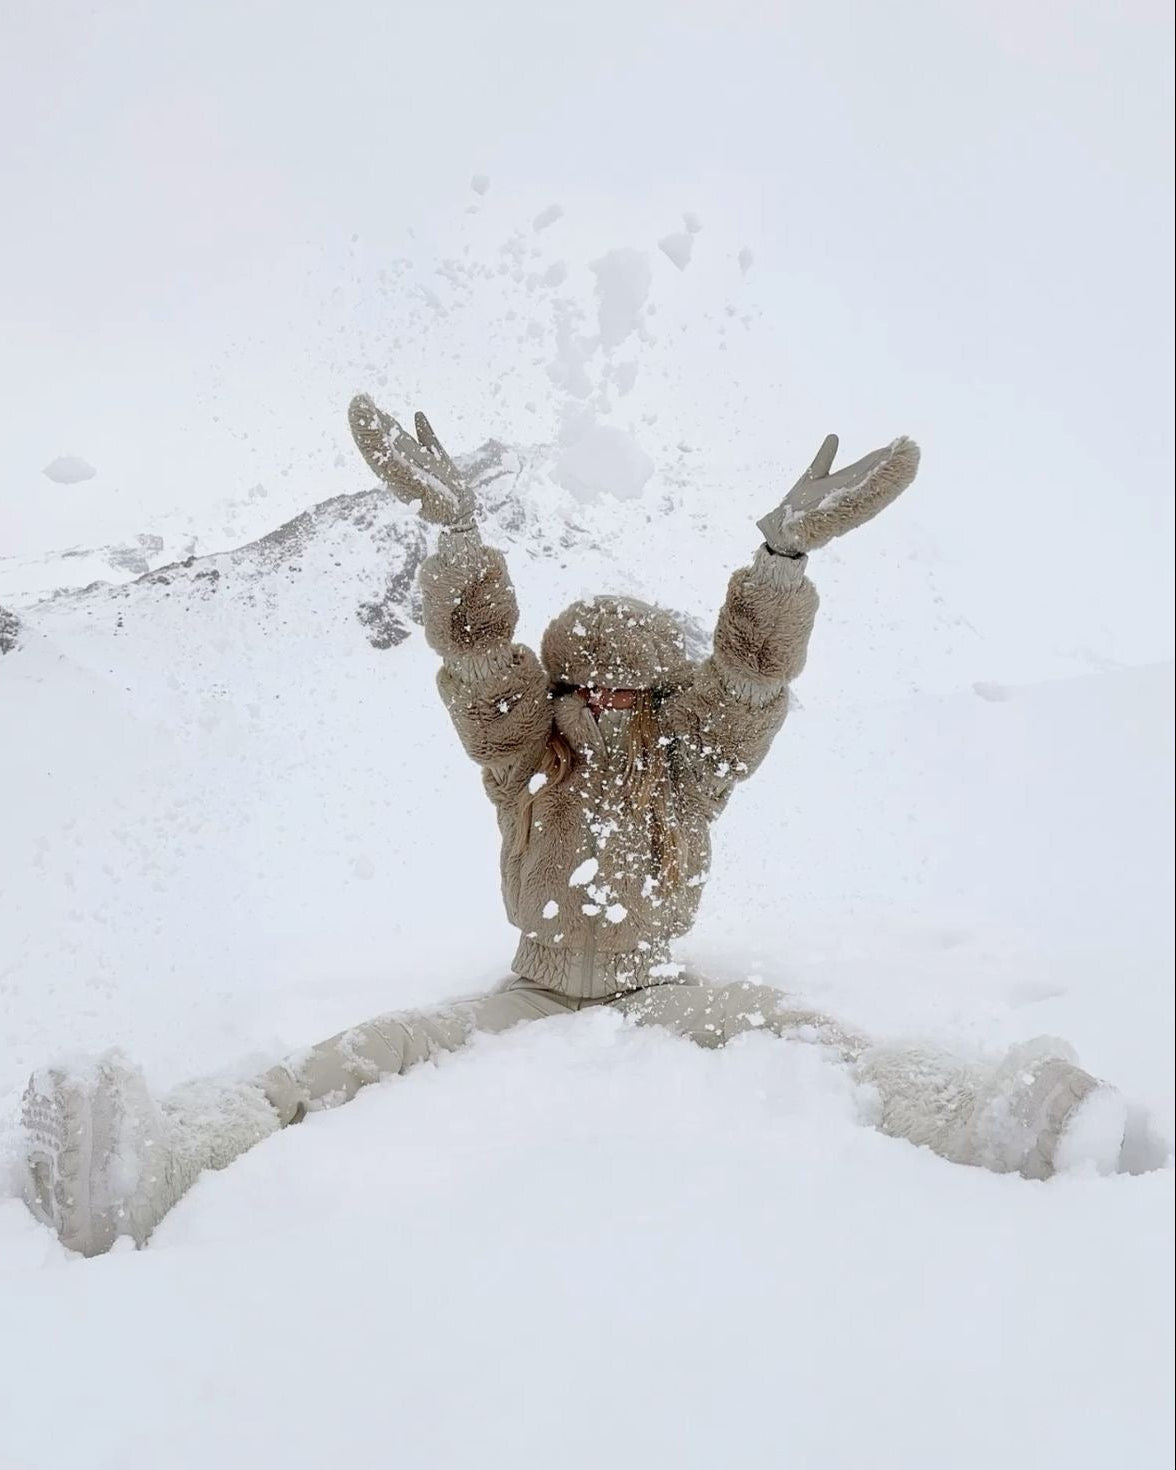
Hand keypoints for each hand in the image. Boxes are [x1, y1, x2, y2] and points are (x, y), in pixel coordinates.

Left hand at [348, 394, 475, 528]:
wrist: (458, 517)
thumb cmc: (430, 500)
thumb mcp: (402, 474)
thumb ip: (382, 452)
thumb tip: (364, 426)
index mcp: (388, 468)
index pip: (369, 442)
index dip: (361, 421)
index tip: (358, 399)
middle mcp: (401, 464)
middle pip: (381, 440)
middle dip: (370, 420)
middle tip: (361, 398)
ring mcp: (420, 464)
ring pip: (400, 440)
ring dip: (389, 424)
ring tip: (378, 408)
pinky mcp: (438, 464)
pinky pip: (428, 442)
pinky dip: (422, 429)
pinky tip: (418, 415)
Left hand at [757, 434, 920, 554]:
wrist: (784, 526)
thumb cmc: (799, 503)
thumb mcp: (814, 473)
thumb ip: (825, 456)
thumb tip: (834, 436)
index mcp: (844, 482)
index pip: (868, 466)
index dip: (883, 456)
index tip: (900, 442)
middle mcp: (848, 494)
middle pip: (874, 477)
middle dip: (892, 465)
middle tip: (911, 451)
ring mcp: (844, 504)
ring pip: (871, 492)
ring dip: (888, 481)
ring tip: (904, 466)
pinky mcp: (837, 514)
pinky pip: (857, 506)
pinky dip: (870, 499)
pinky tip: (882, 488)